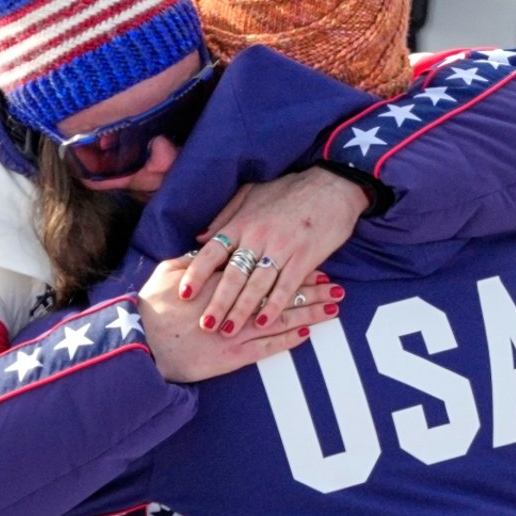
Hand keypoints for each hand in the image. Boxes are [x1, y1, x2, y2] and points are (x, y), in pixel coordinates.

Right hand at [139, 256, 328, 382]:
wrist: (140, 346)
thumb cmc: (150, 308)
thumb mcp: (168, 274)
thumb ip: (192, 259)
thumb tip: (209, 245)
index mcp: (220, 279)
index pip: (263, 268)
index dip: (289, 264)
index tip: (311, 259)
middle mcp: (234, 303)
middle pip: (280, 291)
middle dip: (310, 288)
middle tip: (336, 284)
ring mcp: (236, 330)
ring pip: (281, 318)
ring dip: (309, 312)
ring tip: (334, 307)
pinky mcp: (233, 356)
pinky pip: (267, 347)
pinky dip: (288, 340)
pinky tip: (307, 333)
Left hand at [178, 166, 366, 335]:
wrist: (331, 185)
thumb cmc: (290, 189)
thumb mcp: (251, 193)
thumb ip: (226, 216)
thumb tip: (200, 237)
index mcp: (243, 223)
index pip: (213, 252)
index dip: (197, 273)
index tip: (183, 293)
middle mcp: (258, 237)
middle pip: (232, 275)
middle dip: (216, 302)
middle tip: (204, 324)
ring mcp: (282, 248)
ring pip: (256, 285)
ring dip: (241, 310)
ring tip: (228, 330)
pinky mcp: (305, 257)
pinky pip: (286, 286)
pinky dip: (274, 306)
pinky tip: (263, 322)